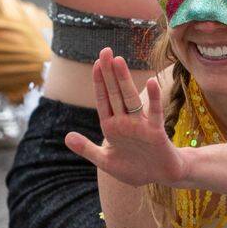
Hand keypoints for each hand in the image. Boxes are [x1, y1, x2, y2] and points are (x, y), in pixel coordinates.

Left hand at [64, 49, 186, 186]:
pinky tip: (151, 82)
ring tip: (119, 61)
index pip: (103, 100)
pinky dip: (153, 98)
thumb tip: (66, 137)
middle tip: (106, 50)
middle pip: (115, 93)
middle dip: (109, 73)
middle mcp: (125, 122)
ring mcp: (140, 125)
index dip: (99, 82)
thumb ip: (86, 149)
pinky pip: (154, 113)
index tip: (96, 63)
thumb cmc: (134, 168)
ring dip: (124, 80)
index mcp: (111, 126)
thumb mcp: (105, 161)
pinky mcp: (155, 132)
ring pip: (130, 99)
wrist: (160, 177)